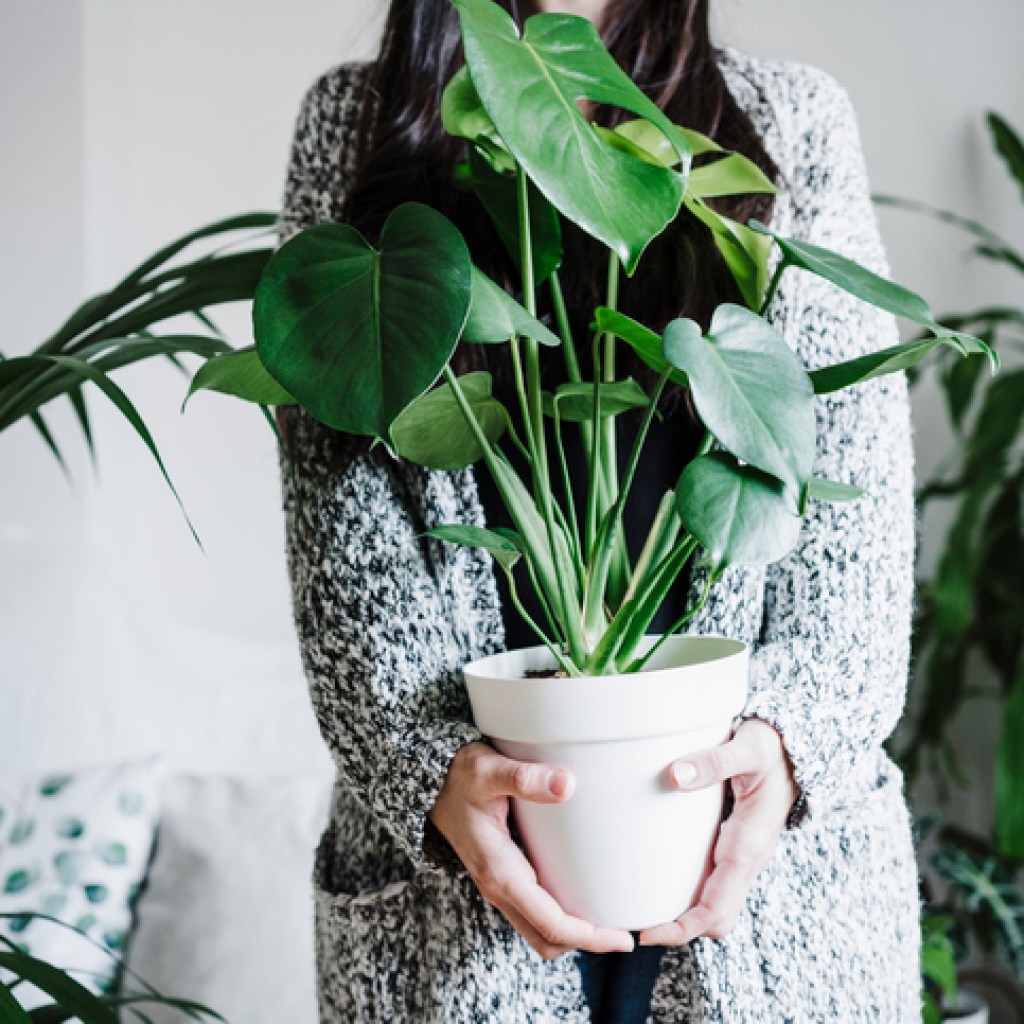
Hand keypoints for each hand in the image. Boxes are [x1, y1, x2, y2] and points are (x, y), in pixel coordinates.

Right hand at [428, 740, 634, 959]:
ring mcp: (499, 886)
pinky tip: (582, 890)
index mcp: (500, 873)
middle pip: (548, 939)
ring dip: (573, 931)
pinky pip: (534, 911)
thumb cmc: (458, 776)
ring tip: (610, 913)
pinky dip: (560, 914)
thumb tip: (566, 784)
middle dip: (587, 942)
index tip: (624, 938)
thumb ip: (524, 777)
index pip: (551, 924)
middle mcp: (499, 888)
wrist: (429, 782)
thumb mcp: (487, 770)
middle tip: (625, 930)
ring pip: (540, 929)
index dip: (590, 937)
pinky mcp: (503, 877)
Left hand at [638, 718, 798, 945]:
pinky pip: (715, 883)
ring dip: (684, 914)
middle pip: (716, 918)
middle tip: (636, 924)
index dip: (683, 928)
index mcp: (749, 847)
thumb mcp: (747, 749)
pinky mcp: (737, 847)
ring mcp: (743, 856)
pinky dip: (691, 893)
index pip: (716, 909)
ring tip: (641, 908)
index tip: (648, 933)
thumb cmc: (771, 747)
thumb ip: (714, 762)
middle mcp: (748, 860)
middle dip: (680, 929)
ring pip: (716, 904)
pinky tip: (661, 877)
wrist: (795, 748)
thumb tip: (675, 775)